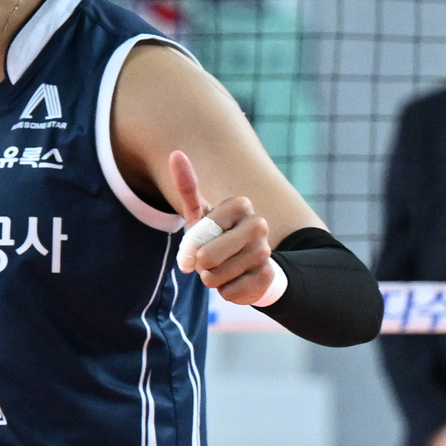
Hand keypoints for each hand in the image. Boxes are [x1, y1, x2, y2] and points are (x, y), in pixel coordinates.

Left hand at [169, 150, 277, 304]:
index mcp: (240, 204)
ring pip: (217, 276)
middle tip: (205, 260)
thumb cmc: (216, 236)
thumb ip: (188, 186)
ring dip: (211, 278)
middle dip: (199, 263)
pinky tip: (235, 281)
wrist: (245, 267)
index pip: (201, 228)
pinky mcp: (269, 277)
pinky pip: (230, 292)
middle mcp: (259, 224)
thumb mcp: (199, 213)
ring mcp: (266, 251)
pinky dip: (225, 291)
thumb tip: (176, 153)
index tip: (197, 240)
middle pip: (208, 255)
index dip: (192, 241)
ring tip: (220, 269)